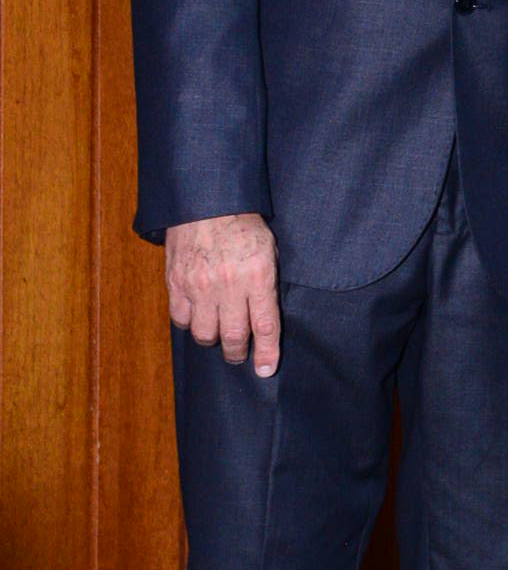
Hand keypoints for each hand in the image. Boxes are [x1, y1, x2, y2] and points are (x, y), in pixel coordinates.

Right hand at [165, 213, 281, 374]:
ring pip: (204, 333)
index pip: (266, 326)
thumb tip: (264, 319)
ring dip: (213, 339)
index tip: (266, 369)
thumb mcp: (268, 250)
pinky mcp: (176, 282)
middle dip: (238, 353)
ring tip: (218, 335)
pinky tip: (198, 317)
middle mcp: (228, 285)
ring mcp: (199, 285)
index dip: (267, 354)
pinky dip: (190, 323)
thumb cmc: (243, 223)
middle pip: (233, 337)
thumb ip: (266, 284)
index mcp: (257, 276)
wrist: (206, 200)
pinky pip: (181, 318)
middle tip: (239, 355)